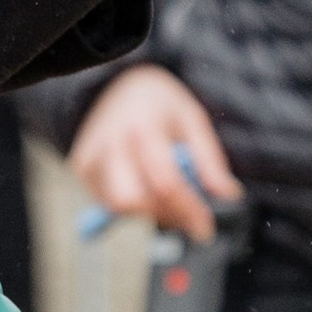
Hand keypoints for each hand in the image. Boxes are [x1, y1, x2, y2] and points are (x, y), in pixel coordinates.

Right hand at [70, 65, 240, 244]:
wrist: (118, 83)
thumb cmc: (160, 103)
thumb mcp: (193, 120)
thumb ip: (210, 160)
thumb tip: (229, 196)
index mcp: (142, 126)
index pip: (165, 182)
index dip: (189, 210)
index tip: (205, 227)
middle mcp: (110, 142)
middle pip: (133, 201)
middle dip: (165, 215)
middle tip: (187, 214)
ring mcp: (90, 156)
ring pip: (119, 207)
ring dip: (150, 211)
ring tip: (166, 191)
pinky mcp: (81, 168)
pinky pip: (108, 202)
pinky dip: (133, 204)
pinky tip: (144, 183)